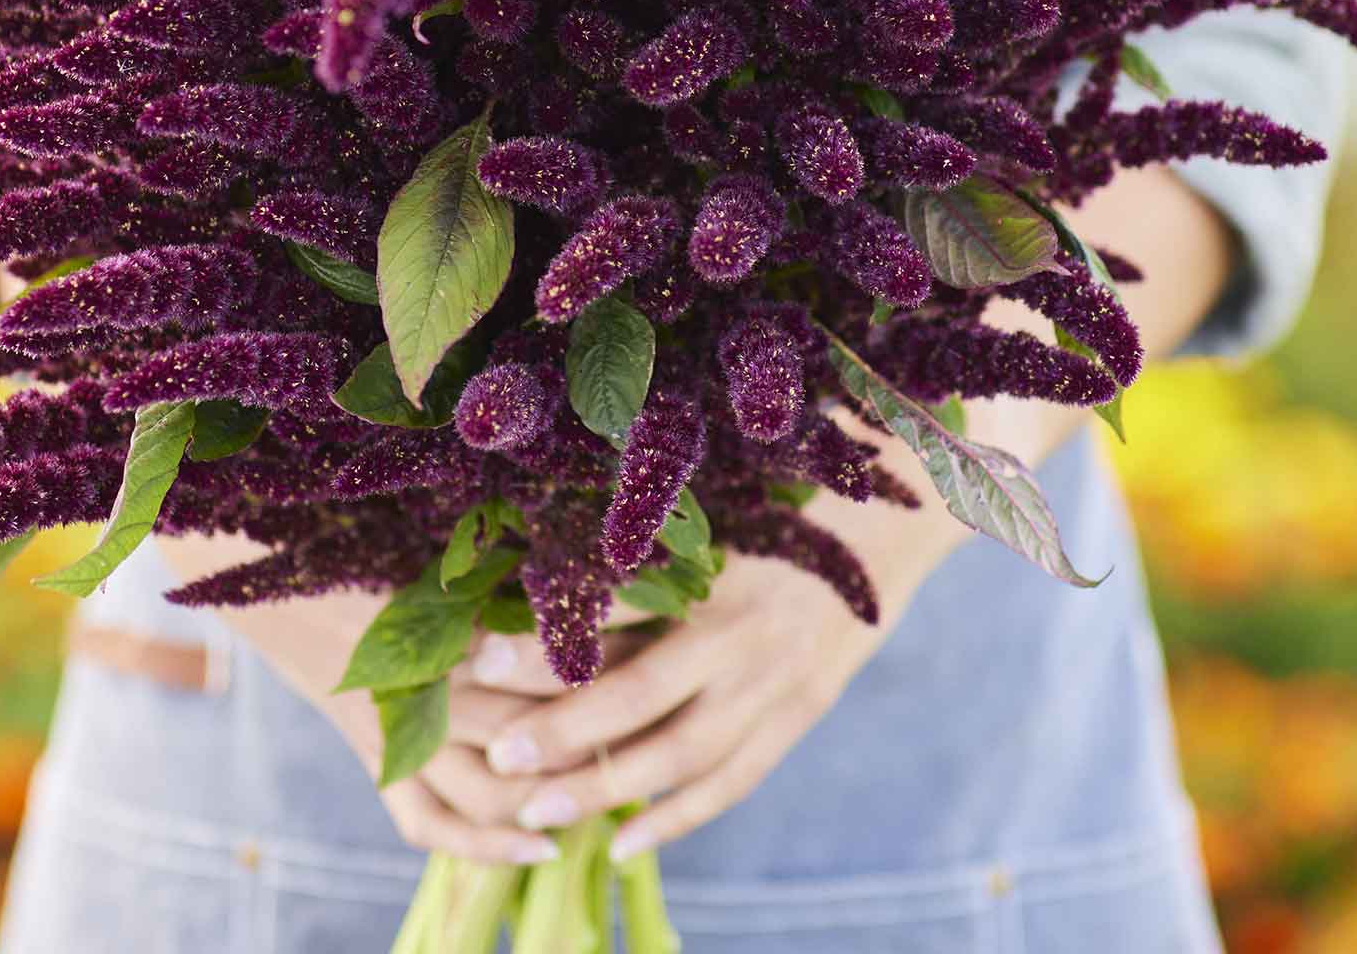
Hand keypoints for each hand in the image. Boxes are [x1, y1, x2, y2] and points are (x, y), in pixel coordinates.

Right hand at [152, 529, 649, 864]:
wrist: (258, 559)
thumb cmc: (354, 523)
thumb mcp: (431, 522)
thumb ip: (502, 540)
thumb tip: (591, 536)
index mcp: (439, 608)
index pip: (537, 656)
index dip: (600, 666)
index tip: (656, 658)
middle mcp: (417, 674)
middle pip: (522, 725)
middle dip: (589, 738)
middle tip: (650, 734)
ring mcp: (391, 722)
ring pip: (482, 785)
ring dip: (544, 798)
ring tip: (603, 797)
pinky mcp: (371, 752)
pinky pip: (428, 819)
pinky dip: (483, 844)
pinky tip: (539, 848)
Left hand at [463, 515, 939, 861]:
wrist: (875, 534)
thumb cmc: (768, 514)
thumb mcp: (705, 520)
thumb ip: (636, 558)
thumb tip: (538, 579)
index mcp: (712, 567)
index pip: (617, 612)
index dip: (550, 641)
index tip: (481, 661)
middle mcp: (743, 629)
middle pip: (644, 693)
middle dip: (566, 732)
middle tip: (497, 759)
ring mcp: (777, 681)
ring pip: (685, 753)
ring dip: (609, 788)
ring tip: (536, 811)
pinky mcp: (799, 715)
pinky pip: (733, 780)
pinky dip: (677, 816)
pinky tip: (621, 842)